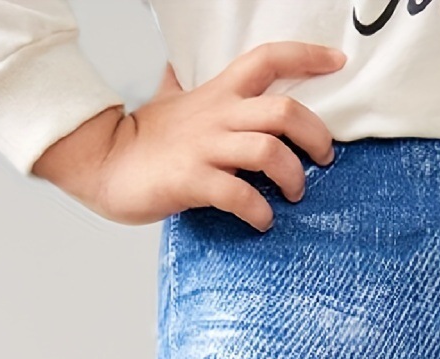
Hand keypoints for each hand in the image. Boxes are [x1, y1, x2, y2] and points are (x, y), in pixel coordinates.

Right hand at [32, 41, 346, 227]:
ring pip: (269, 152)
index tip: (337, 63)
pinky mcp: (193, 181)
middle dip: (315, 135)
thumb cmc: (142, 139)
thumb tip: (176, 66)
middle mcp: (217, 116)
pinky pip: (240, 195)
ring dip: (292, 177)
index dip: (307, 56)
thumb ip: (181, 84)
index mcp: (218, 94)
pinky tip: (262, 221)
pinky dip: (260, 212)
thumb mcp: (167, 100)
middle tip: (323, 160)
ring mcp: (205, 149)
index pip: (268, 59)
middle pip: (284, 110)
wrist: (102, 164)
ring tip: (293, 194)